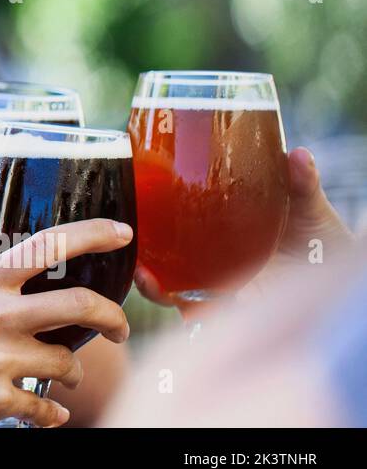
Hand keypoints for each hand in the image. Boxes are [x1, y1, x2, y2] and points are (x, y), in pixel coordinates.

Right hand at [0, 218, 134, 426]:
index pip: (48, 245)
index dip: (93, 233)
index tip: (123, 233)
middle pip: (80, 304)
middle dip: (112, 319)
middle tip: (119, 328)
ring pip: (67, 363)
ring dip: (71, 373)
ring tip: (61, 377)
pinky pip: (45, 408)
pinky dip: (50, 414)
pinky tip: (45, 415)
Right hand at [135, 146, 353, 309]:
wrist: (347, 291)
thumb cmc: (326, 247)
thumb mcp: (311, 212)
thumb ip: (302, 185)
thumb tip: (297, 152)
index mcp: (222, 230)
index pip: (179, 216)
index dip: (152, 208)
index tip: (135, 187)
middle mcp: (212, 259)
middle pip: (163, 250)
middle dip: (136, 244)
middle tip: (125, 228)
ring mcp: (217, 288)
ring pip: (168, 284)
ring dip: (149, 280)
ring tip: (144, 274)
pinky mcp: (226, 316)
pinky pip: (191, 314)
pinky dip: (174, 305)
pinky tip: (165, 293)